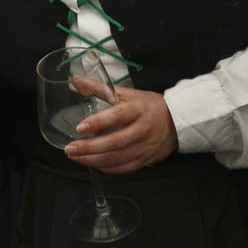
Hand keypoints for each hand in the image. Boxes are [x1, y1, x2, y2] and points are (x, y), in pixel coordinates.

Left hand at [63, 85, 177, 173]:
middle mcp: (142, 129)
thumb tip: (75, 80)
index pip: (117, 116)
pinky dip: (107, 168)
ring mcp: (145, 147)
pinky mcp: (146, 160)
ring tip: (75, 157)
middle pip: (115, 142)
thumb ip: (99, 87)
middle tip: (70, 148)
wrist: (176, 122)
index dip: (98, 122)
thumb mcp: (126, 93)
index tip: (80, 127)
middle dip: (90, 147)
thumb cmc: (147, 106)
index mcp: (138, 109)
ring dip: (94, 160)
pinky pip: (124, 168)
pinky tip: (92, 163)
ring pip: (118, 158)